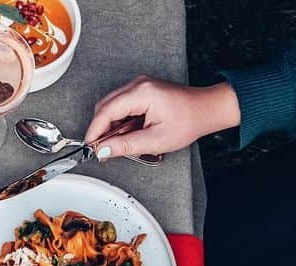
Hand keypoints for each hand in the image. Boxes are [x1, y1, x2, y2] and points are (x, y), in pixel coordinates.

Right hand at [84, 76, 239, 158]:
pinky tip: (128, 133)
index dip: (94, 131)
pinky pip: (120, 105)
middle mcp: (138, 84)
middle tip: (105, 149)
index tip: (90, 147)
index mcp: (141, 93)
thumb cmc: (187, 121)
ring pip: (110, 106)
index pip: (106, 111)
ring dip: (110, 126)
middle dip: (101, 129)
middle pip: (105, 106)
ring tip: (121, 142)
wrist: (205, 109)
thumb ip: (126, 145)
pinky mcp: (141, 90)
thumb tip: (103, 150)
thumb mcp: (155, 140)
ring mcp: (139, 85)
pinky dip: (118, 121)